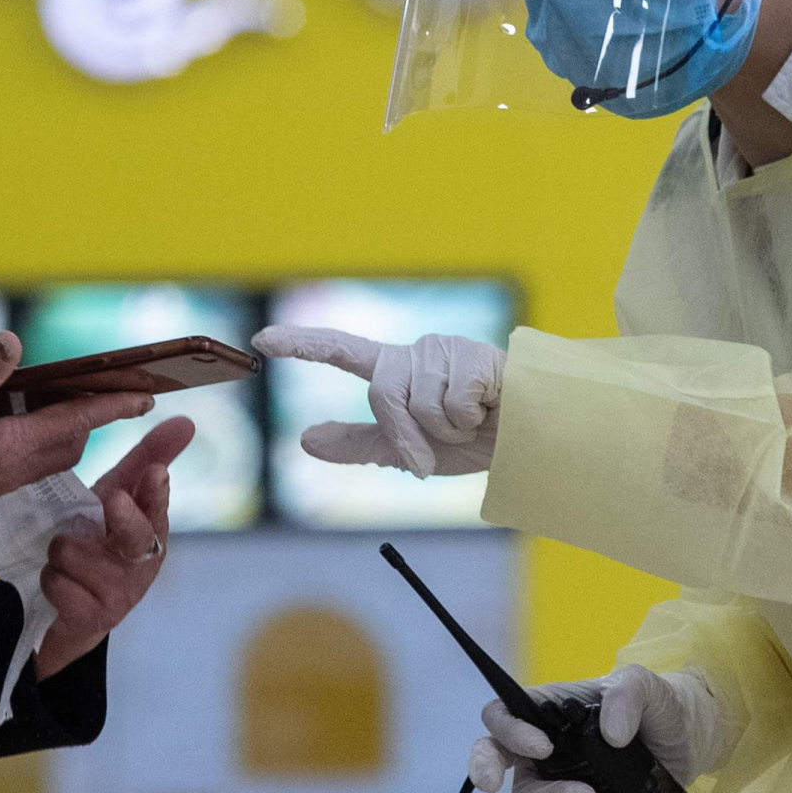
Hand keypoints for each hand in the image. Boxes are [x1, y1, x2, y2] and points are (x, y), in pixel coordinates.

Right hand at [0, 333, 150, 585]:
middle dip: (96, 409)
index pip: (76, 421)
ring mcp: (5, 475)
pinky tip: (17, 405)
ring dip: (67, 418)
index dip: (113, 404)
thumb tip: (13, 343)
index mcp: (10, 449)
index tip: (146, 394)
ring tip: (68, 384)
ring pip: (56, 446)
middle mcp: (16, 467)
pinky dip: (41, 426)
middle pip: (74, 435)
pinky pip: (33, 451)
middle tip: (112, 378)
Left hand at [33, 416, 192, 677]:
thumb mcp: (119, 498)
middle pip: (135, 535)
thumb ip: (148, 459)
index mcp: (152, 529)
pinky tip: (59, 584)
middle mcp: (143, 562)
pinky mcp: (94, 619)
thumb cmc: (102, 543)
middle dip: (124, 517)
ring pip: (74, 553)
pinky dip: (50, 579)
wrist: (76, 613)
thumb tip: (187, 420)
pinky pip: (58, 584)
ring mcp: (121, 594)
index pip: (158, 504)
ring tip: (64, 557)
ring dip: (59, 551)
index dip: (156, 490)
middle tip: (114, 501)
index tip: (155, 472)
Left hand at [253, 325, 503, 477]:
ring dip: (449, 430)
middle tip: (441, 450)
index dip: (301, 344)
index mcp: (396, 371)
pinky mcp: (476, 355)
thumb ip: (359, 444)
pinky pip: (454, 402)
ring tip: (475, 423)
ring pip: (422, 403)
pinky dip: (473, 420)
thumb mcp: (410, 451)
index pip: (341, 350)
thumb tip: (304, 440)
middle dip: (411, 435)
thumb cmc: (472, 441)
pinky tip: (492, 409)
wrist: (530, 440)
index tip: (260, 341)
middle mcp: (417, 352)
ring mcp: (446, 349)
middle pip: (385, 395)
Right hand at [465, 664, 726, 792]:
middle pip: (495, 756)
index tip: (542, 746)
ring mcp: (561, 777)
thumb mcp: (646, 686)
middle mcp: (545, 742)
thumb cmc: (658, 704)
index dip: (507, 730)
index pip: (502, 713)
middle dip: (485, 768)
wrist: (688, 740)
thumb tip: (609, 735)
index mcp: (549, 707)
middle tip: (494, 785)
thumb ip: (627, 696)